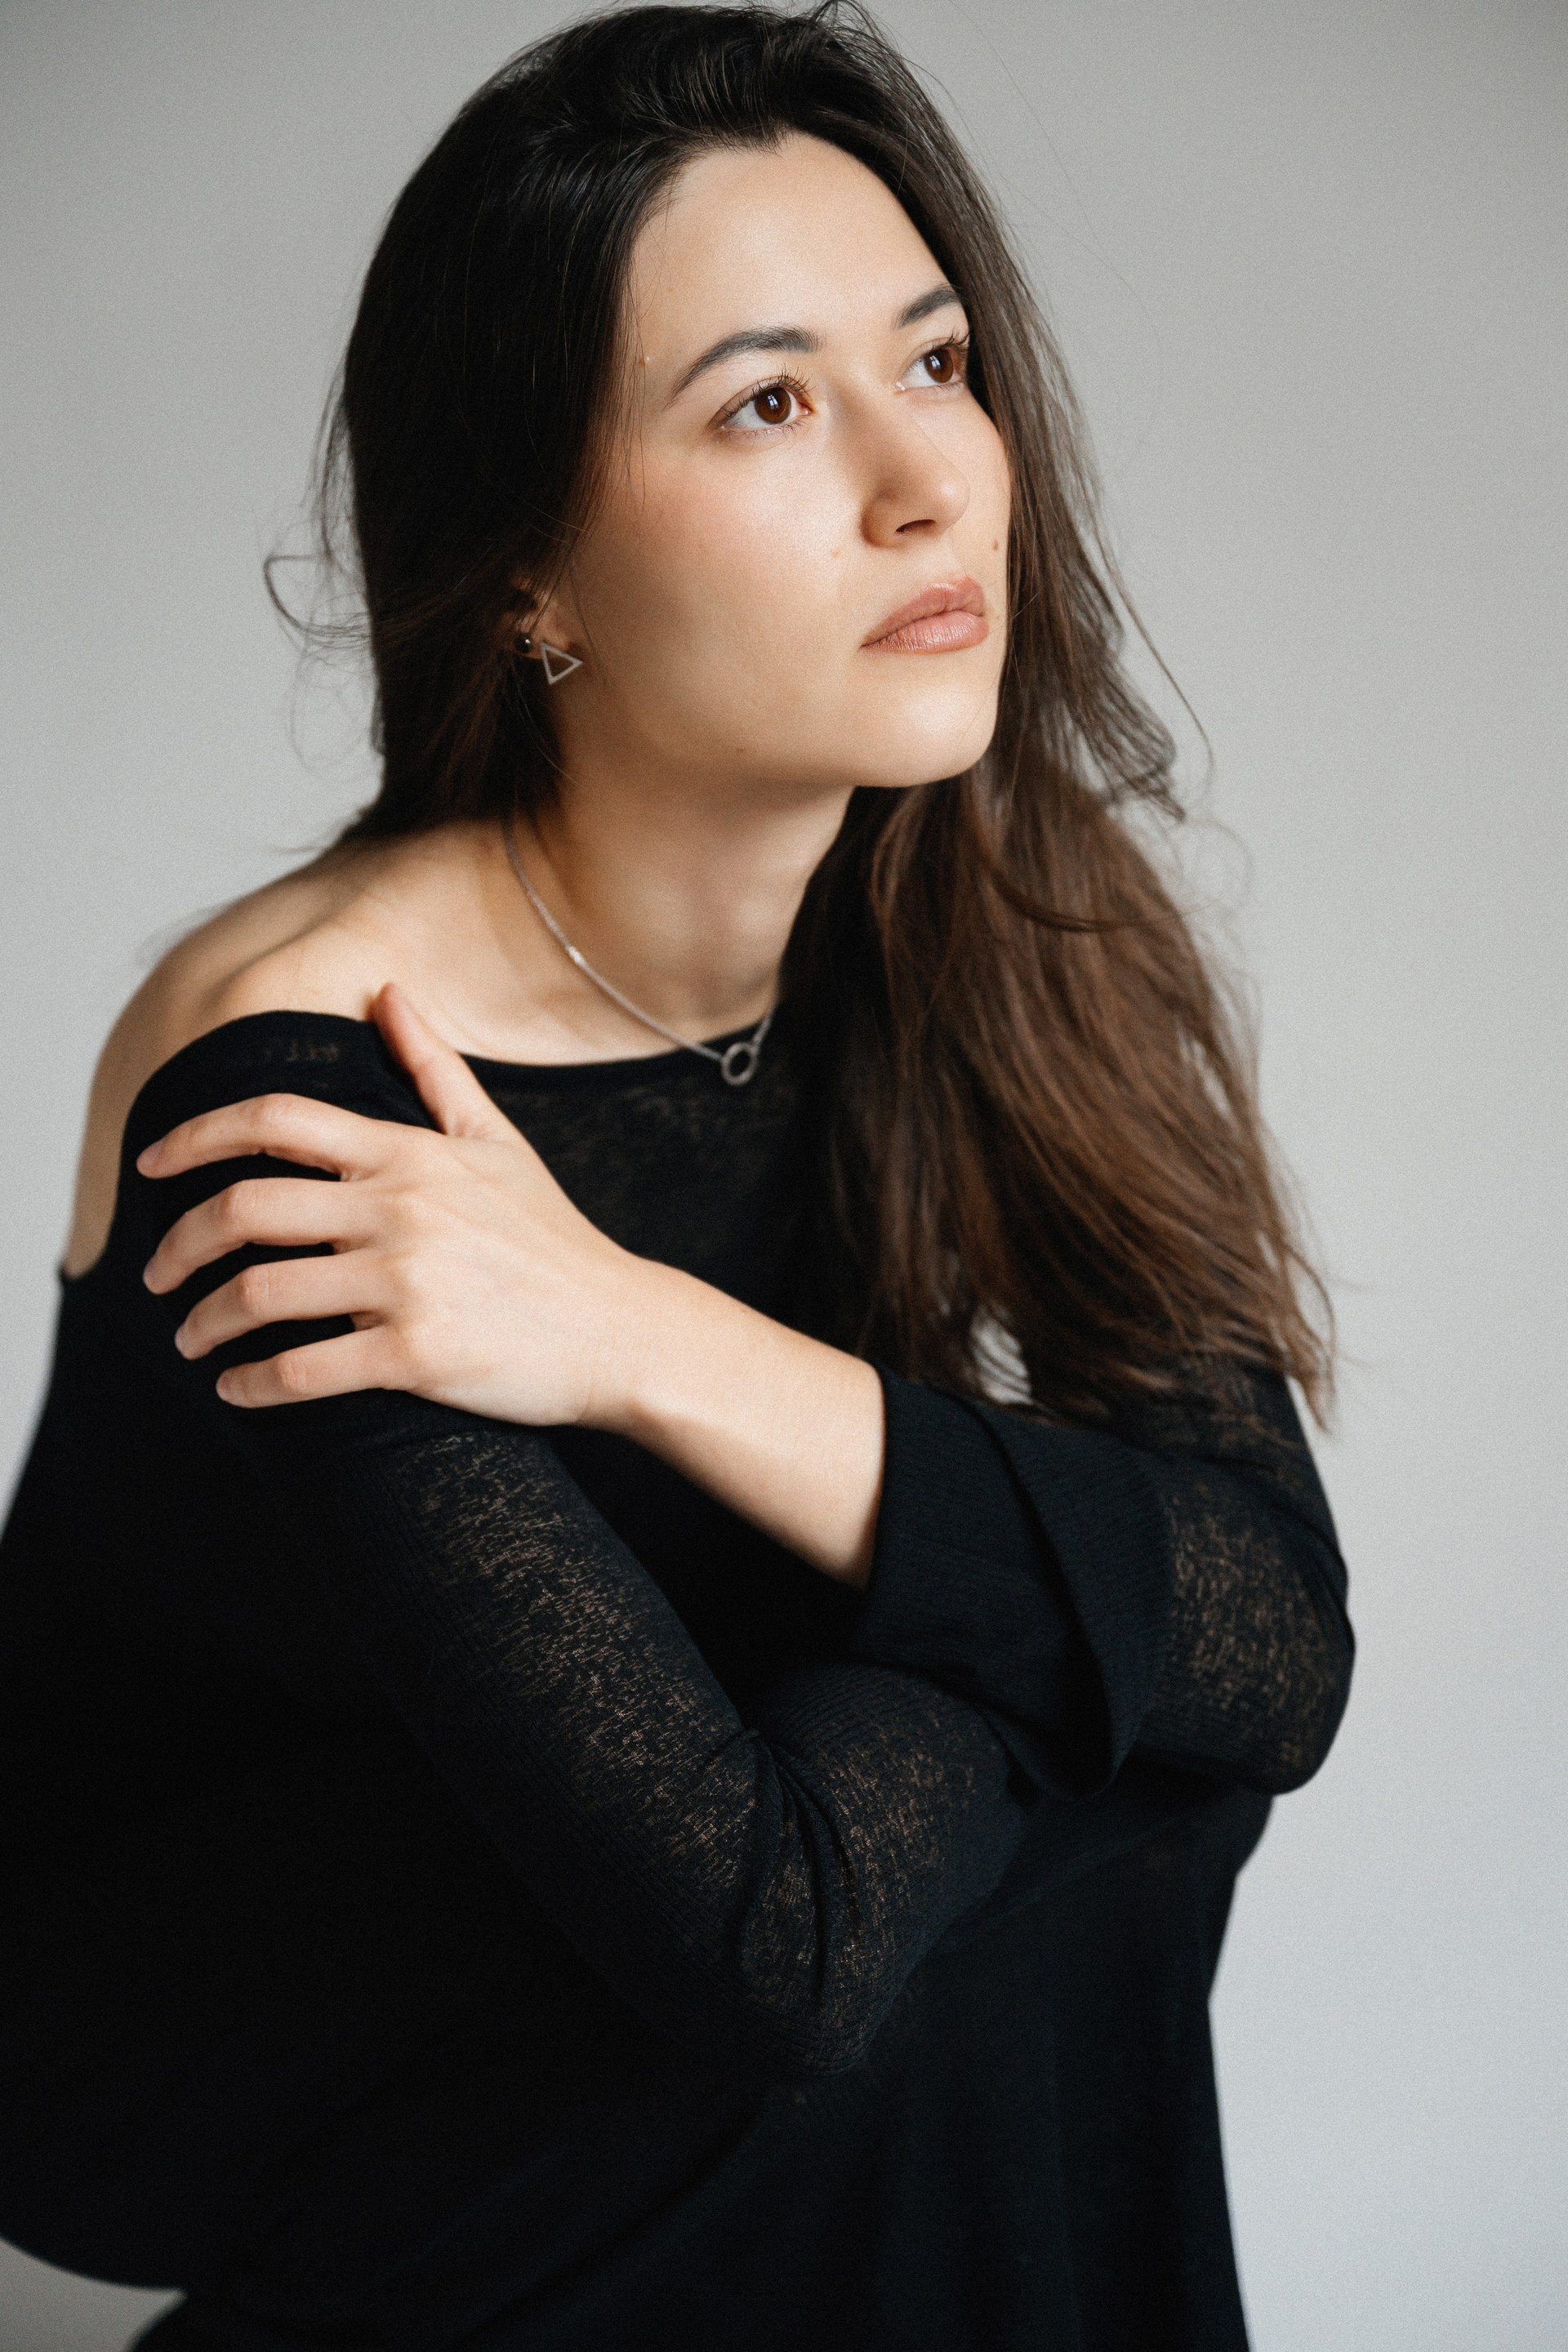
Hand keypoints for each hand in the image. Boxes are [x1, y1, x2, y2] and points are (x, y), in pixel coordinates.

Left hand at [139, 983, 660, 1424]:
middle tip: (155, 1276)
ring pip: (259, 1297)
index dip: (194, 1136)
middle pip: (243, 1211)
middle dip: (176, 1247)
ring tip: (190, 1342)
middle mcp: (399, 1209)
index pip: (273, 1121)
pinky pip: (304, 1372)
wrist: (621, 1330)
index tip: (149, 1164)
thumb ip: (434, 1069)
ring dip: (203, 1325)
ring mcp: (408, 1283)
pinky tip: (238, 1391)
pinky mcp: (418, 1356)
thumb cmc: (553, 1240)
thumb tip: (386, 993)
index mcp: (407, 1154)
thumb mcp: (498, 1142)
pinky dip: (254, 1386)